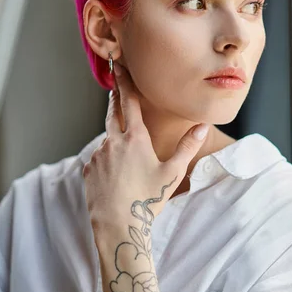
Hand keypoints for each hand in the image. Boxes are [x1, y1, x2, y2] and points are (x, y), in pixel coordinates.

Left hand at [82, 63, 209, 248]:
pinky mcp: (88, 169)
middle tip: (115, 84)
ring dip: (115, 136)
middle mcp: (113, 142)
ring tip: (126, 148)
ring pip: (107, 138)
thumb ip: (187, 146)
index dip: (125, 82)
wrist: (119, 225)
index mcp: (135, 138)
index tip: (119, 66)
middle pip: (113, 112)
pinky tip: (116, 172)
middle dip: (115, 96)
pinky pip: (99, 157)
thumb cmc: (148, 199)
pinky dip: (107, 157)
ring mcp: (98, 155)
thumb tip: (203, 126)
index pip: (129, 102)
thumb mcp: (173, 172)